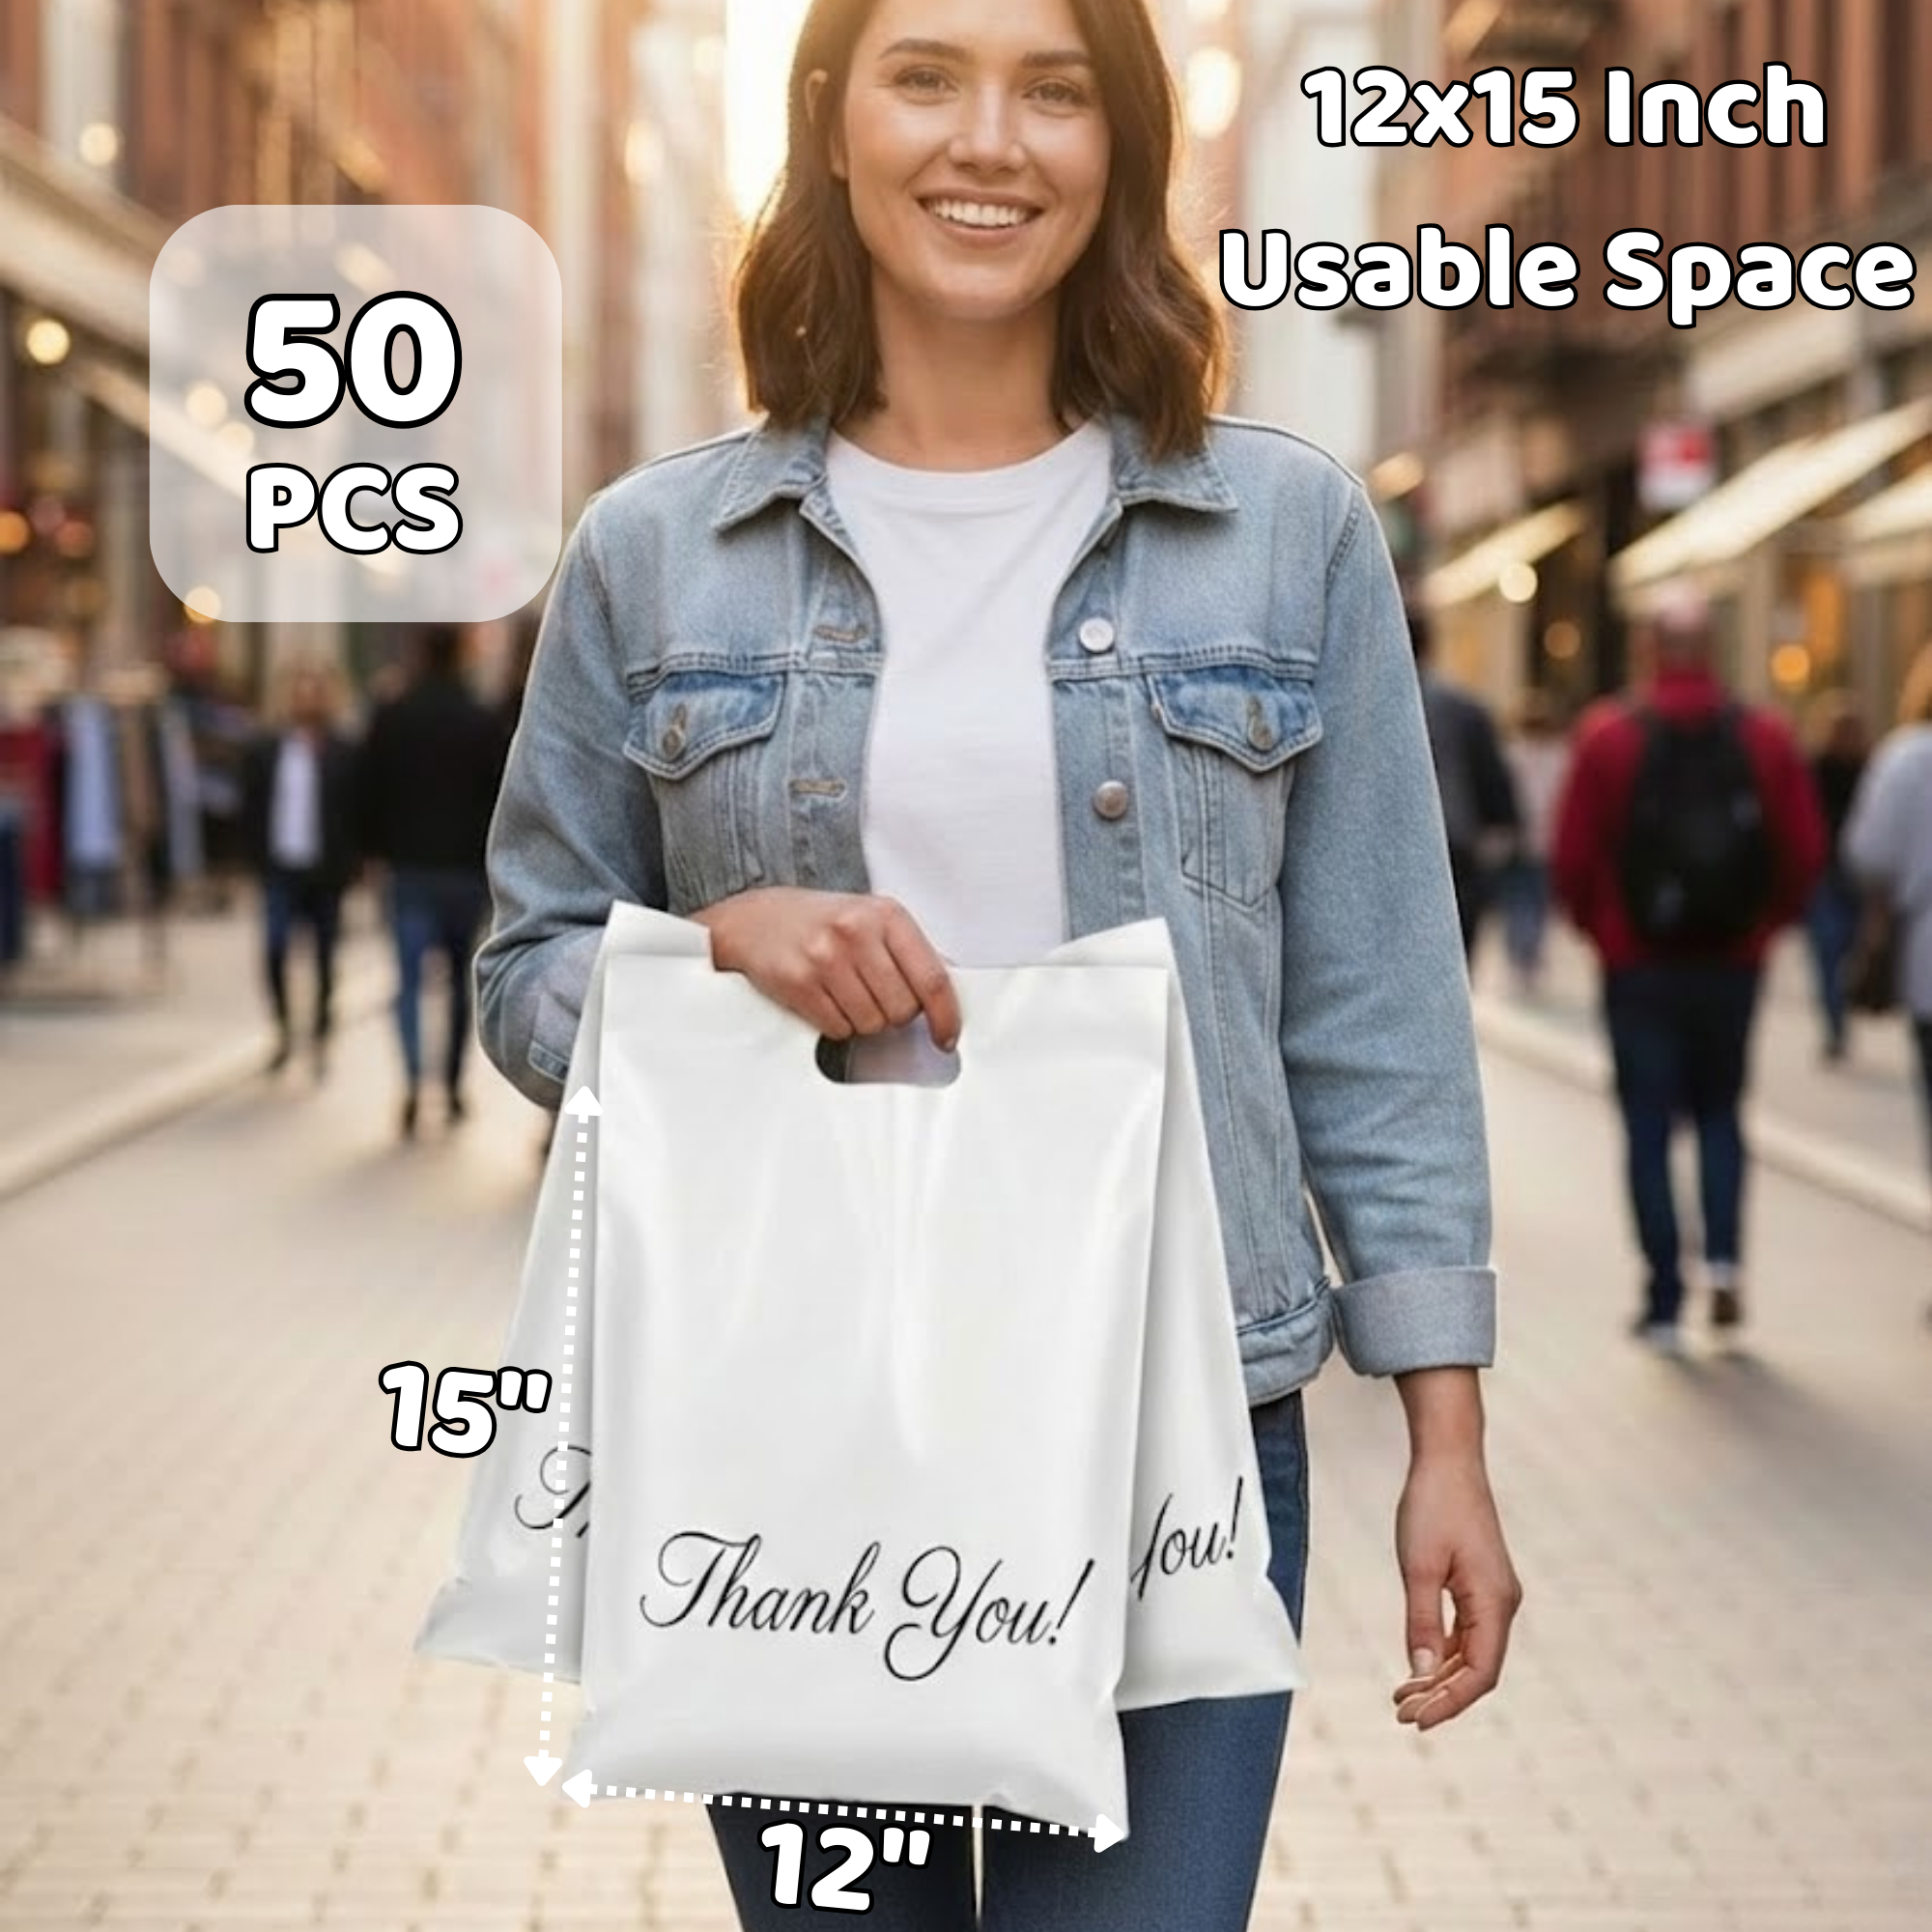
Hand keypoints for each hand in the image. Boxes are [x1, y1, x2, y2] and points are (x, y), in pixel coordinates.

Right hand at [690, 888, 960, 1049]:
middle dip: (893, 1014)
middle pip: (903, 1010)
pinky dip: (837, 1024)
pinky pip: (838, 1029)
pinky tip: (825, 998)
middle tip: (873, 995)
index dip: (946, 1017)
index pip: (933, 978)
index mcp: (887, 914)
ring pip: (871, 1024)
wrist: (755, 919)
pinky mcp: (799, 982)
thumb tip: (949, 997)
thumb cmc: (821, 923)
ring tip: (845, 992)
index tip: (946, 1037)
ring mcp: (826, 957)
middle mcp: (857, 932)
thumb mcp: (871, 919)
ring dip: (863, 1020)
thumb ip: (910, 952)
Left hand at [1391, 1448, 1521, 1730]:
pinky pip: (1467, 1632)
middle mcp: (1503, 1603)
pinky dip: (1442, 1652)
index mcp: (1495, 1602)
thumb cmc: (1432, 1507)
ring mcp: (1494, 1594)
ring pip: (1472, 1653)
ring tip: (1402, 1697)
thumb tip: (1420, 1673)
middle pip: (1478, 1669)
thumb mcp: (1418, 1567)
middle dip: (1442, 1696)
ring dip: (1440, 1677)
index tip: (1416, 1721)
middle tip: (1401, 1714)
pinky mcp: (1481, 1584)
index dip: (1450, 1703)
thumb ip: (1421, 1622)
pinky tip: (1417, 1665)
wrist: (1448, 1460)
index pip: (1480, 1673)